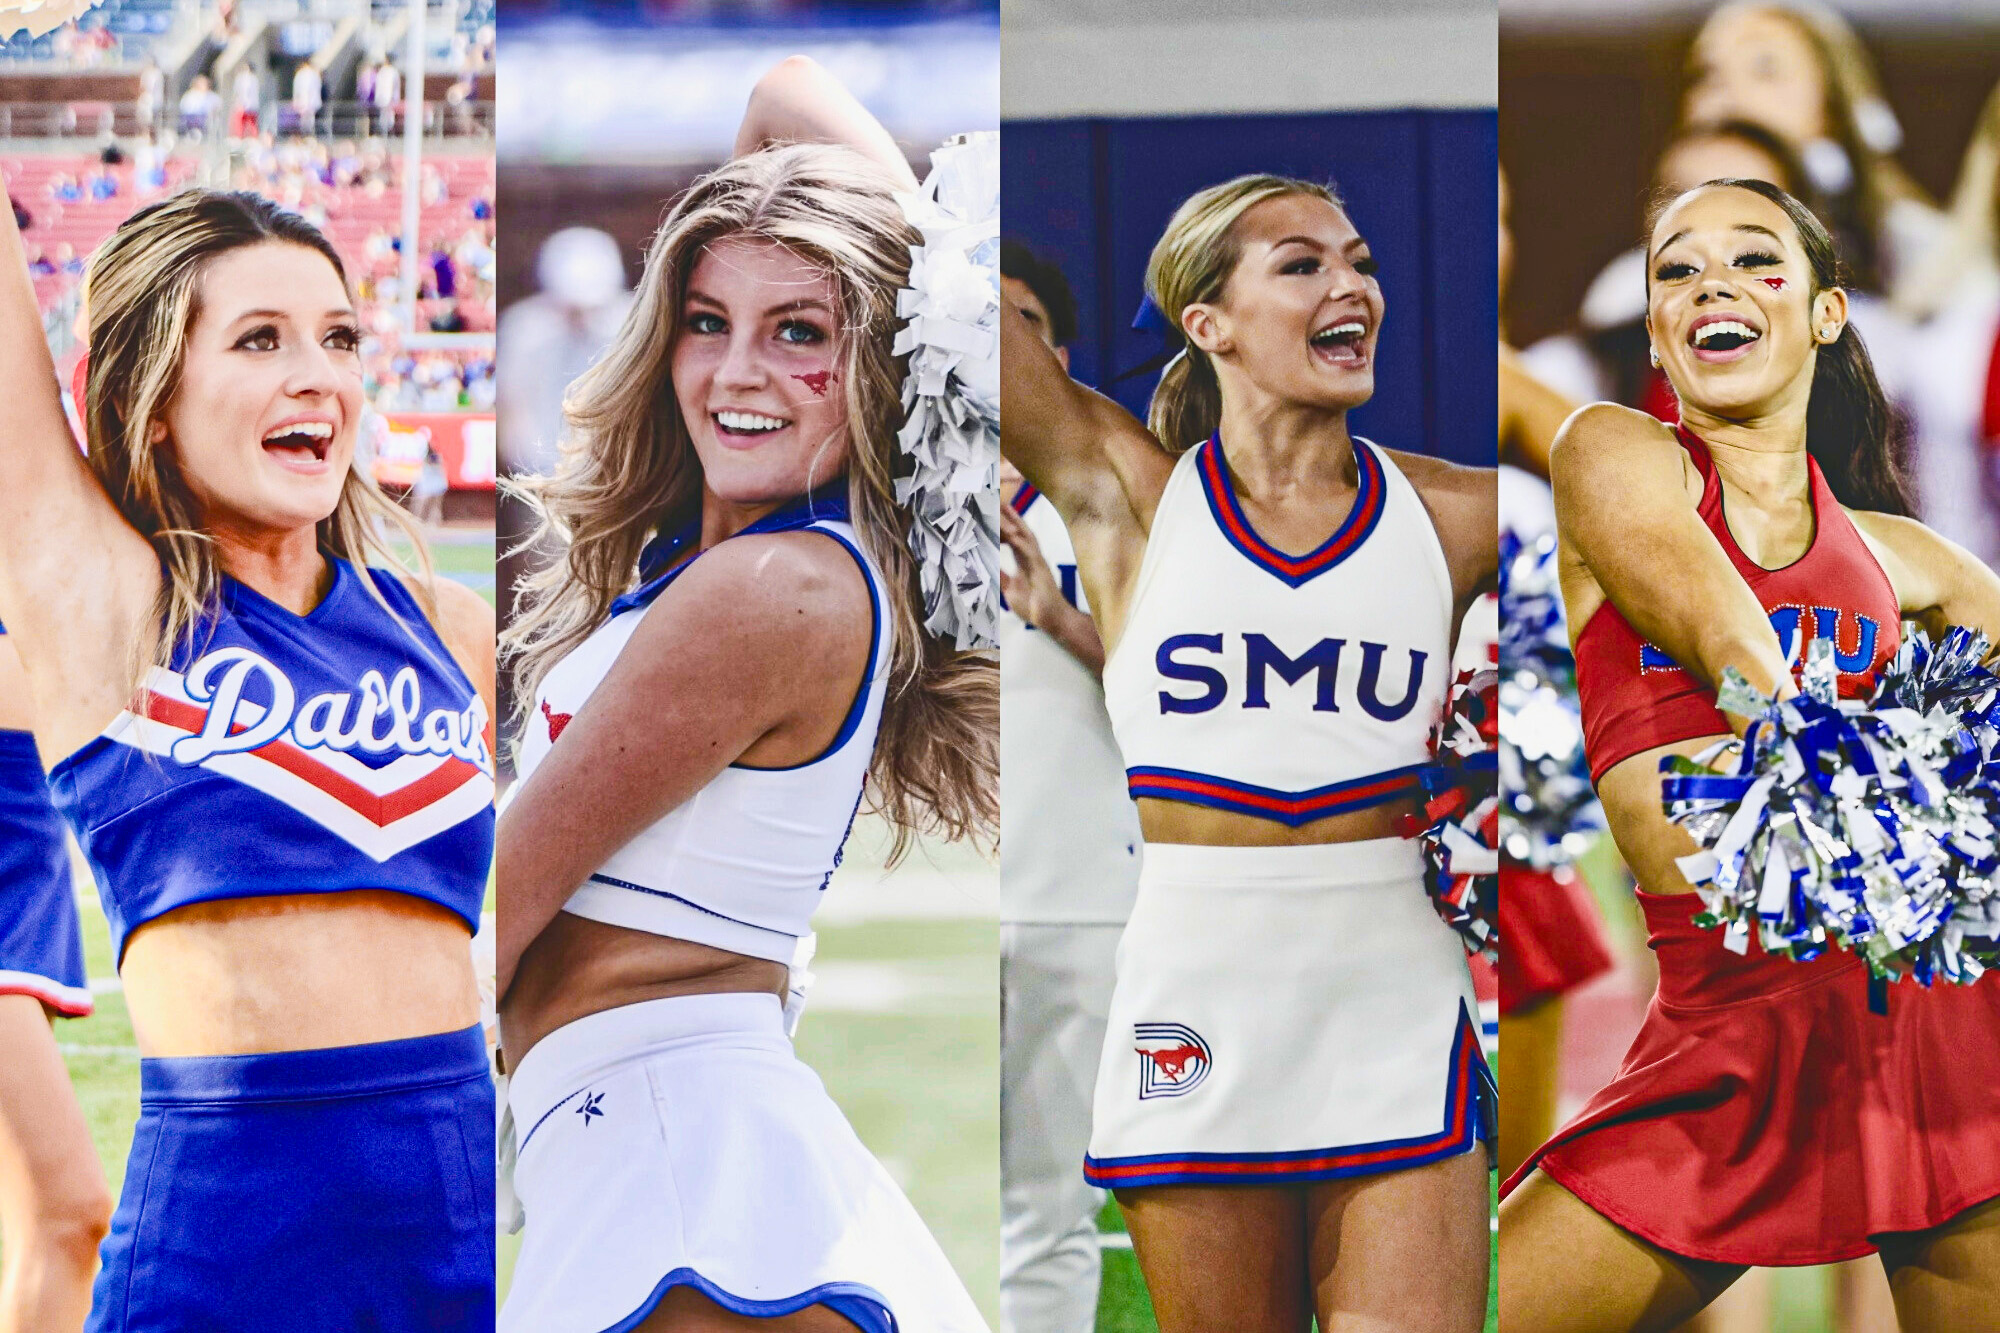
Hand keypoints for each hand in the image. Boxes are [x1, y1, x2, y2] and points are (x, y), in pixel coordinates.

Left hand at [999, 502, 1064, 627]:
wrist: (1052, 620)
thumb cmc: (1034, 606)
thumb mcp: (1011, 590)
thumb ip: (1002, 577)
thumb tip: (989, 568)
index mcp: (1025, 561)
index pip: (1012, 538)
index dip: (1004, 526)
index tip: (994, 513)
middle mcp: (1032, 557)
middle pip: (1020, 531)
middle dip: (1010, 516)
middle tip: (999, 500)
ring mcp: (1038, 562)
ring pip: (1025, 537)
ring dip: (1015, 522)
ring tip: (1005, 508)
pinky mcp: (1042, 570)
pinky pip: (1031, 553)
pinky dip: (1021, 542)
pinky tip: (1013, 534)